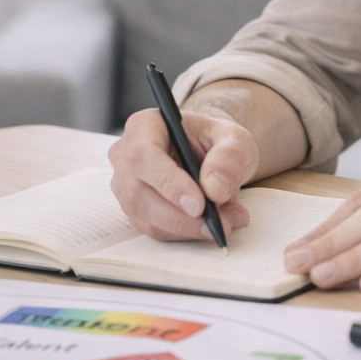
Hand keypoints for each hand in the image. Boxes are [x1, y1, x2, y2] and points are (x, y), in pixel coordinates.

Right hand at [108, 106, 257, 240]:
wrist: (212, 155)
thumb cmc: (217, 142)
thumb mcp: (234, 138)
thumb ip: (230, 155)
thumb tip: (215, 188)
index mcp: (144, 126)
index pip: (144, 156)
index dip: (169, 183)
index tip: (199, 205)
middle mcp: (126, 156)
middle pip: (142, 194)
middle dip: (185, 217)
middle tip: (223, 224)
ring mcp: (127, 187)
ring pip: (149, 218)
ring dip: (190, 228)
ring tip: (229, 223)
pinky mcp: (137, 211)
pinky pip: (157, 231)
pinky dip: (187, 233)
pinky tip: (213, 226)